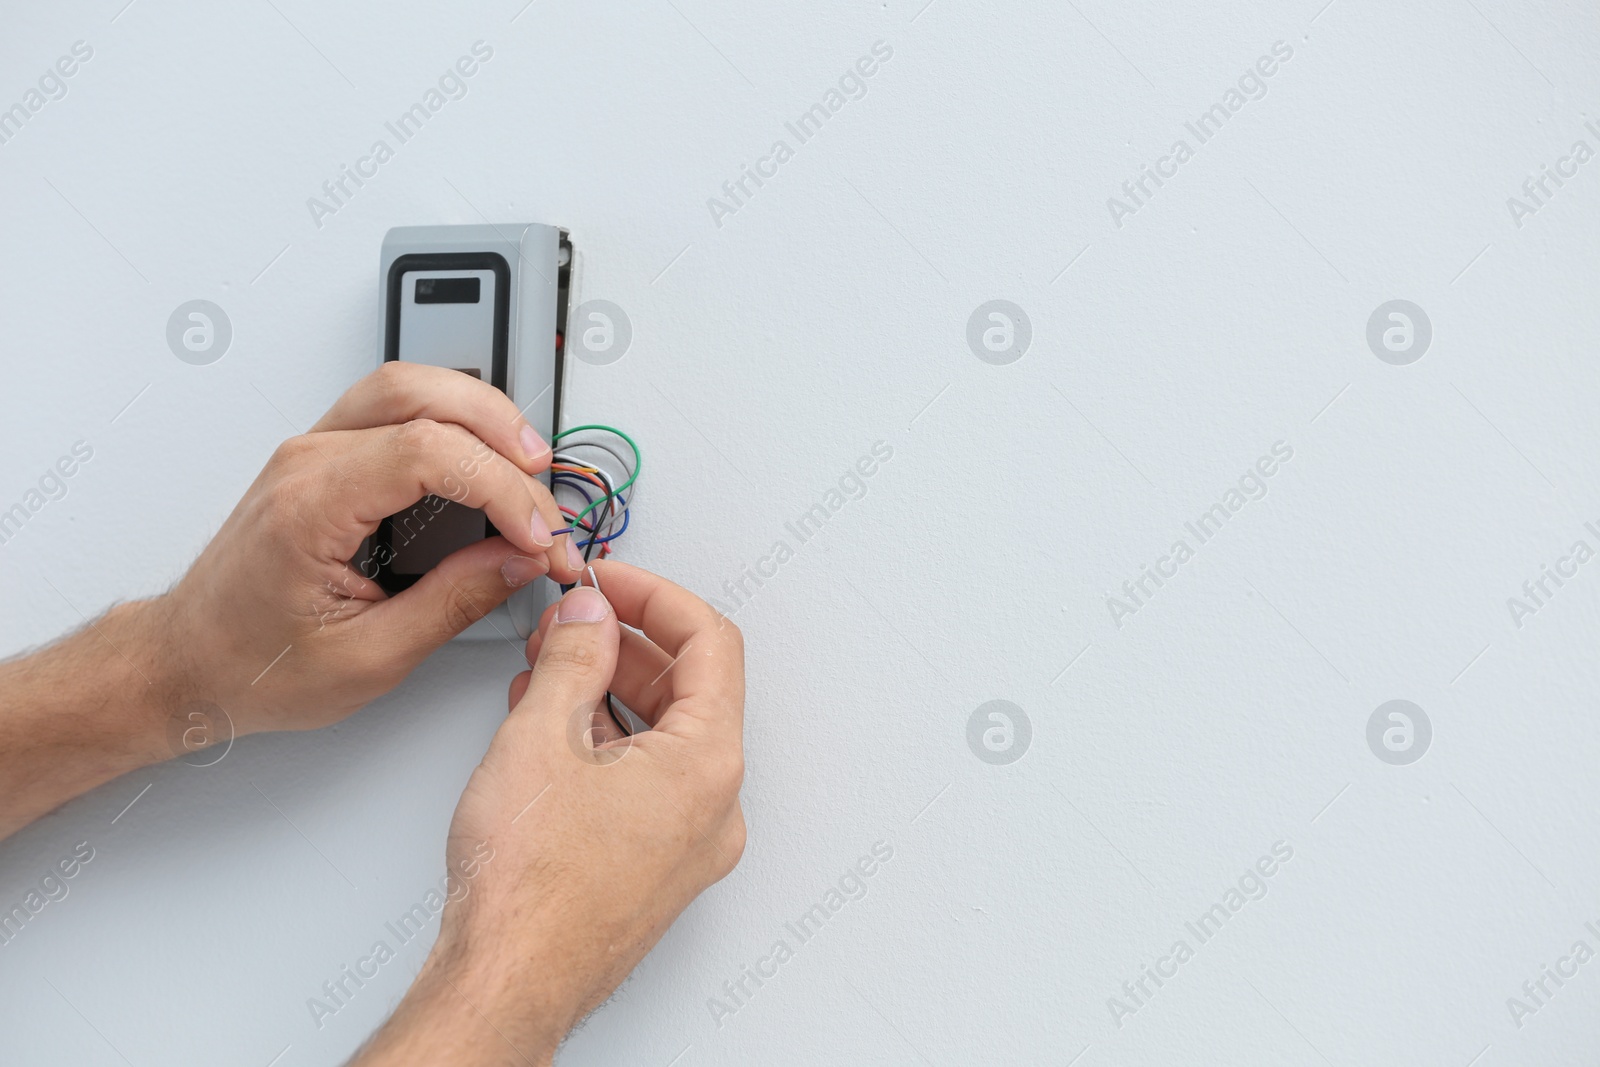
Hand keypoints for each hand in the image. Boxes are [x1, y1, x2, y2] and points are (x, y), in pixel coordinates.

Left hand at [162, 361, 587, 735]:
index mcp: (311, 506)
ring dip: (480, 413)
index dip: (501, 490)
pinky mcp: (326, 457)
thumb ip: (454, 603)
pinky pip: (395, 407)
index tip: (538, 539)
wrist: (187, 662)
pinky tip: (483, 455)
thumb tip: (519, 561)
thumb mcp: (369, 658)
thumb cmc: (253, 663)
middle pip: (420, 393)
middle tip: (544, 495)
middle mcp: (308, 460)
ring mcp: (313, 450)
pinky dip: (452, 421)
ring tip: (528, 464)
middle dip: (502, 435)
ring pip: (408, 385)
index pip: (428, 453)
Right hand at [352, 560, 745, 1064]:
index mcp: (709, 764)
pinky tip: (553, 720)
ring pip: (665, 735)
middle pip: (690, 688)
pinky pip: (647, 780)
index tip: (609, 579)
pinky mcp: (656, 866)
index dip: (655, 596)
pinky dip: (607, 740)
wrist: (506, 984)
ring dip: (610, 689)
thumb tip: (590, 614)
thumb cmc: (528, 889)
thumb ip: (573, 656)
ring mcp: (689, 842)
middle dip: (626, 642)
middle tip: (571, 619)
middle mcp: (715, 806)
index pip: (710, 643)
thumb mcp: (541, 737)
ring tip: (550, 664)